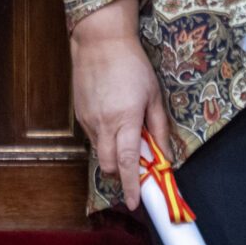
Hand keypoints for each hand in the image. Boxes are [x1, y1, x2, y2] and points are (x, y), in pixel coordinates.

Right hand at [69, 0, 167, 209]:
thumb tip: (166, 156)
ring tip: (124, 133)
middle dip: (121, 174)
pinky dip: (103, 138)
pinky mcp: (79, 113)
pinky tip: (112, 118)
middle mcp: (103, 124)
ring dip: (112, 154)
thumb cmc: (132, 65)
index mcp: (125, 120)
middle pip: (108, 166)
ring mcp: (88, 119)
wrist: (100, 41)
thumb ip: (159, 128)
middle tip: (134, 168)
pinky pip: (92, 136)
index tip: (134, 203)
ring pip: (98, 152)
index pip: (127, 163)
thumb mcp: (154, 95)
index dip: (132, 186)